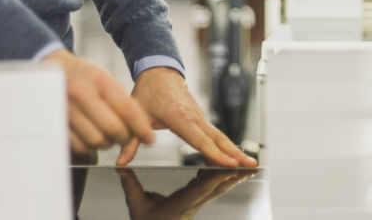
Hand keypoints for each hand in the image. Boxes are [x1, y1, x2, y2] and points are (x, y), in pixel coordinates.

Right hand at [44, 49, 153, 154]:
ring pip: (96, 141)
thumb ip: (122, 100)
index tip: (148, 137)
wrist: (54, 70)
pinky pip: (79, 146)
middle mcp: (81, 94)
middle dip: (125, 138)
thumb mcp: (105, 77)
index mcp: (98, 80)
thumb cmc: (83, 75)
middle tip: (129, 137)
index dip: (141, 128)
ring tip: (111, 136)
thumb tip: (139, 125)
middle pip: (112, 129)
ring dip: (109, 144)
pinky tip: (95, 138)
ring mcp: (67, 110)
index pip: (127, 110)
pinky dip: (91, 147)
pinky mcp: (57, 123)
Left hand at [117, 67, 257, 167]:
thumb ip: (130, 140)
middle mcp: (193, 115)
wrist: (159, 69)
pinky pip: (214, 132)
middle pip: (217, 138)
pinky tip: (232, 155)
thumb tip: (121, 161)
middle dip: (234, 153)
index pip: (198, 138)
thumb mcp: (136, 114)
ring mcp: (199, 115)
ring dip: (233, 149)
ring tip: (248, 162)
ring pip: (219, 135)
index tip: (228, 162)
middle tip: (250, 164)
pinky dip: (225, 144)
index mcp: (178, 116)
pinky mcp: (200, 116)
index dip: (213, 152)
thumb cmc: (148, 90)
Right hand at [117, 167, 253, 219]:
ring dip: (232, 177)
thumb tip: (121, 167)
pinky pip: (210, 188)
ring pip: (217, 188)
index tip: (229, 168)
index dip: (216, 176)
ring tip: (247, 167)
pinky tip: (226, 169)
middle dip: (234, 177)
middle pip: (216, 188)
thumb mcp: (135, 205)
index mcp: (180, 205)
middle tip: (250, 167)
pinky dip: (220, 177)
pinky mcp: (193, 202)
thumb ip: (130, 184)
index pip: (201, 188)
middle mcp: (191, 205)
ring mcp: (194, 204)